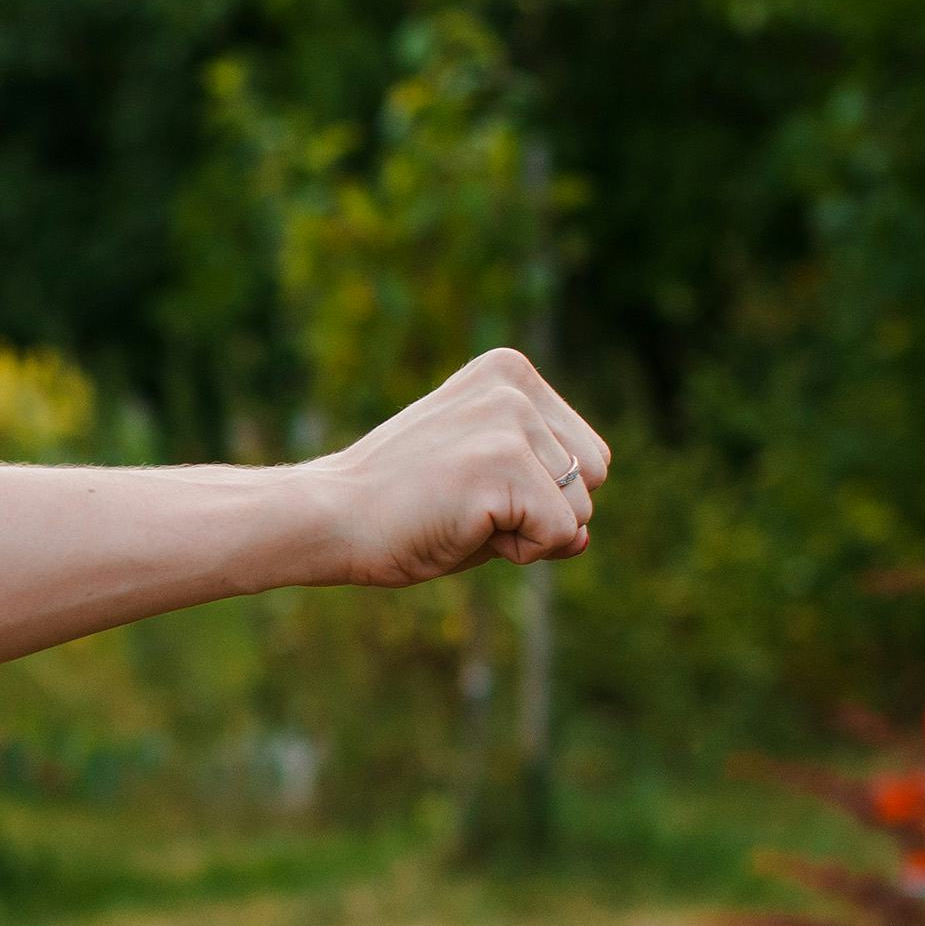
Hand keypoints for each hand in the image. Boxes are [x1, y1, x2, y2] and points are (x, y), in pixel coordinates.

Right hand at [312, 349, 609, 587]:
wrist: (329, 517)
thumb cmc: (401, 509)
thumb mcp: (484, 488)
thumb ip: (542, 499)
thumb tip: (584, 536)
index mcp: (509, 373)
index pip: (588, 453)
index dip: (544, 493)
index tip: (473, 487)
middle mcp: (514, 386)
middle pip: (595, 476)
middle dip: (546, 511)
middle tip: (468, 506)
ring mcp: (508, 421)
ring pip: (581, 511)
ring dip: (529, 534)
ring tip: (461, 514)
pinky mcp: (502, 463)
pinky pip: (560, 534)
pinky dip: (520, 553)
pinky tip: (462, 527)